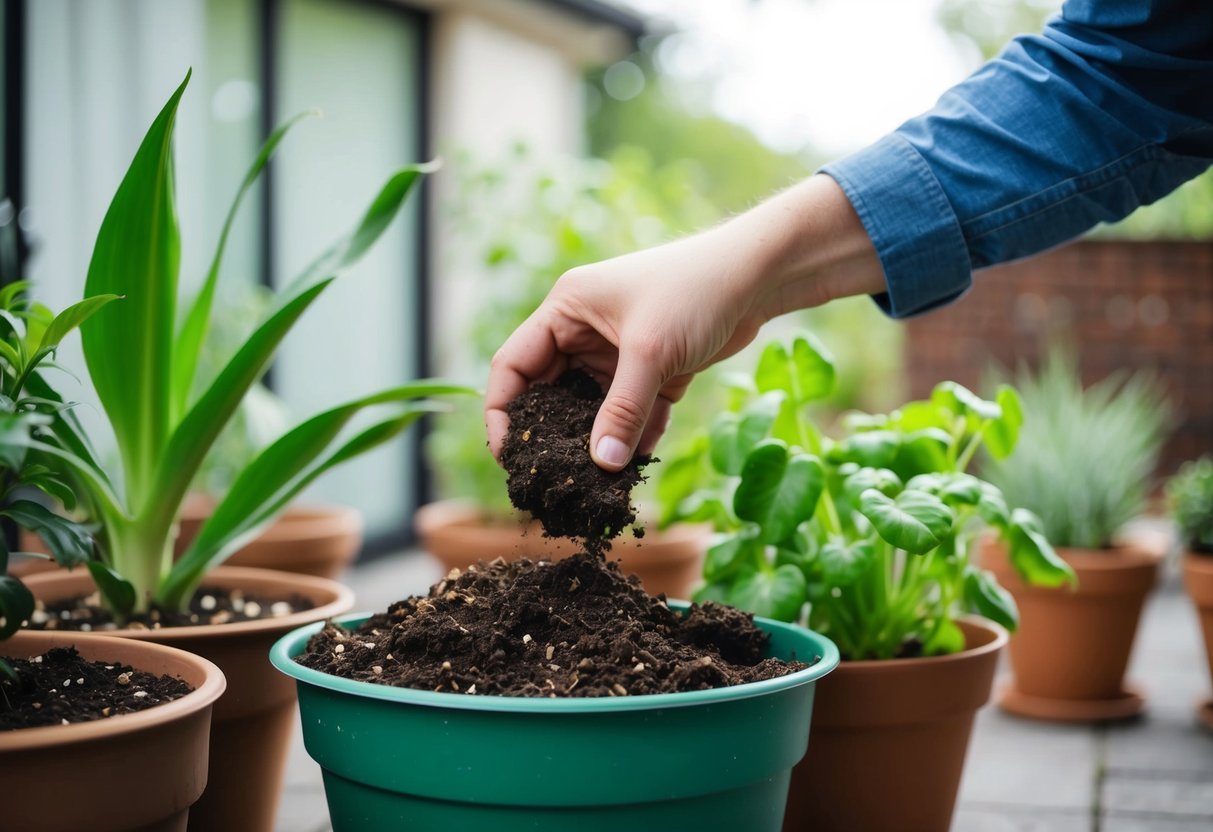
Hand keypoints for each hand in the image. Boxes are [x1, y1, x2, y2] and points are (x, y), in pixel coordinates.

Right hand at [485, 174, 884, 470]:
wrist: (757, 275)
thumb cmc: (694, 291)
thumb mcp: (650, 353)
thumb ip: (622, 411)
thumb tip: (602, 466)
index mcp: (565, 310)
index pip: (513, 365)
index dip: (503, 411)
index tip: (509, 455)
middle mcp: (583, 332)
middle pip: (549, 392)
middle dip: (550, 435)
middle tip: (549, 479)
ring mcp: (618, 353)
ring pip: (592, 409)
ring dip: (595, 442)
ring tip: (592, 485)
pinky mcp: (652, 372)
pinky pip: (631, 414)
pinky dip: (632, 438)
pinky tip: (633, 470)